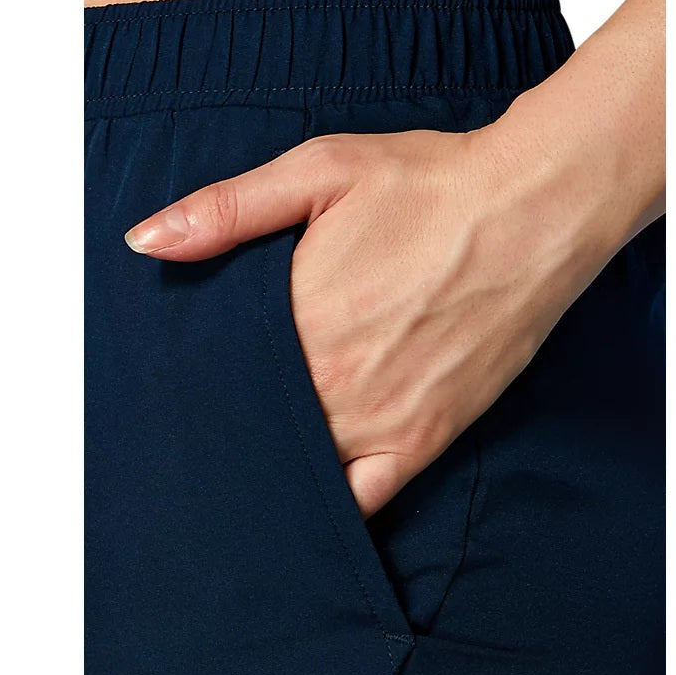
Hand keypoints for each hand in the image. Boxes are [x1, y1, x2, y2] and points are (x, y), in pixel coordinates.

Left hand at [124, 128, 605, 517]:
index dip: (192, 387)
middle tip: (204, 427)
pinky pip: (366, 500)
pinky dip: (333, 503)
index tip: (174, 389)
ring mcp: (380, 418)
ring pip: (299, 470)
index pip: (215, 379)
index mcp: (295, 319)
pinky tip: (310, 493)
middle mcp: (332, 382)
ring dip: (271, 465)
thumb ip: (227, 210)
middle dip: (227, 427)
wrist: (531, 210)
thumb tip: (145, 241)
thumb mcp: (319, 171)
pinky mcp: (426, 437)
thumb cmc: (429, 186)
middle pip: (253, 428)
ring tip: (249, 458)